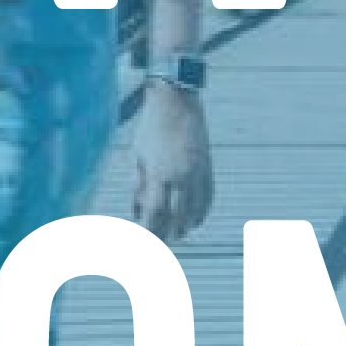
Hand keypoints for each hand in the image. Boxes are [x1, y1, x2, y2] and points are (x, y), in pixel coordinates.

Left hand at [129, 83, 213, 245]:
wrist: (177, 102)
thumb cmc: (150, 128)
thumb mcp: (137, 157)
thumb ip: (137, 186)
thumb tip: (138, 211)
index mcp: (160, 175)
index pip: (154, 214)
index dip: (148, 231)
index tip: (142, 240)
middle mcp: (181, 177)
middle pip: (175, 218)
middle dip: (165, 234)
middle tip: (157, 244)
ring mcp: (198, 174)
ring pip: (194, 212)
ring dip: (184, 226)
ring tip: (175, 235)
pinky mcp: (208, 169)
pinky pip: (208, 199)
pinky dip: (200, 213)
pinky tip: (194, 221)